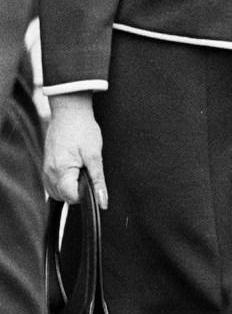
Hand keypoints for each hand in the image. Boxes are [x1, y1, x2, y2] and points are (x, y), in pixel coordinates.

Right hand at [43, 93, 106, 207]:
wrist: (70, 111)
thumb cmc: (82, 129)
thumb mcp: (95, 155)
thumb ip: (98, 181)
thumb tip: (103, 202)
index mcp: (60, 171)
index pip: (72, 198)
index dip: (86, 194)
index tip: (92, 181)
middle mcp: (49, 173)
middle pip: (64, 197)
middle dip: (78, 190)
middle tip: (87, 171)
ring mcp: (46, 170)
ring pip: (58, 192)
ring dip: (71, 187)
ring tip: (81, 169)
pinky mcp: (47, 165)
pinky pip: (54, 183)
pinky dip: (64, 182)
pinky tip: (73, 170)